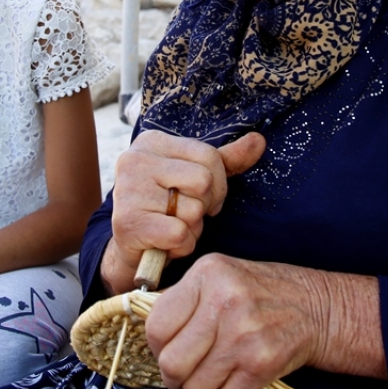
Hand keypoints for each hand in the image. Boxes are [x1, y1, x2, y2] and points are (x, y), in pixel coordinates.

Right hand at [103, 131, 265, 292]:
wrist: (132, 247)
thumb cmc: (166, 206)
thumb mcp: (195, 175)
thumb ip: (226, 159)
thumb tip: (258, 141)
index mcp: (152, 142)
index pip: (210, 156)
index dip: (218, 183)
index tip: (200, 196)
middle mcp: (135, 160)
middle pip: (204, 181)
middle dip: (205, 205)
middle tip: (185, 213)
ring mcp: (128, 191)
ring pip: (193, 210)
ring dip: (192, 228)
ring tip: (172, 226)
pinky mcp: (129, 222)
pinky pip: (180, 235)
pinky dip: (181, 246)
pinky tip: (166, 243)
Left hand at [145, 254, 328, 388]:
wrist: (318, 307)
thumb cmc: (264, 293)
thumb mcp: (222, 276)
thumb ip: (186, 299)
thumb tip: (152, 335)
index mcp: (207, 274)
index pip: (156, 325)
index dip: (157, 347)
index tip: (168, 350)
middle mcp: (224, 300)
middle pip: (172, 362)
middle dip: (175, 376)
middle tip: (186, 373)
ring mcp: (244, 334)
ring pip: (196, 387)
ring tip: (216, 373)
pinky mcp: (261, 363)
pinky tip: (234, 384)